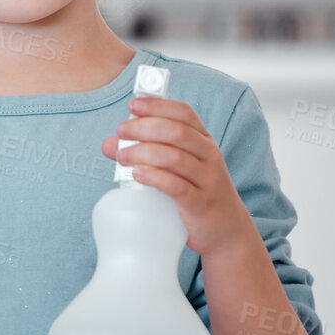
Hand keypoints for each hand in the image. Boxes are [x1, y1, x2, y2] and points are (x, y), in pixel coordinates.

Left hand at [102, 97, 254, 256]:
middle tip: (121, 132)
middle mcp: (208, 156)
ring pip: (175, 157)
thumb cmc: (195, 191)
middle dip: (144, 128)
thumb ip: (146, 152)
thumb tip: (109, 145)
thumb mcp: (176, 167)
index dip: (158, 105)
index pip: (184, 113)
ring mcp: (207, 180)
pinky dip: (155, 178)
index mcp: (203, 141)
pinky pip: (177, 187)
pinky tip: (137, 174)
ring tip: (121, 156)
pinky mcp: (200, 204)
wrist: (226, 229)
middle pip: (176, 132)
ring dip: (143, 153)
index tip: (133, 105)